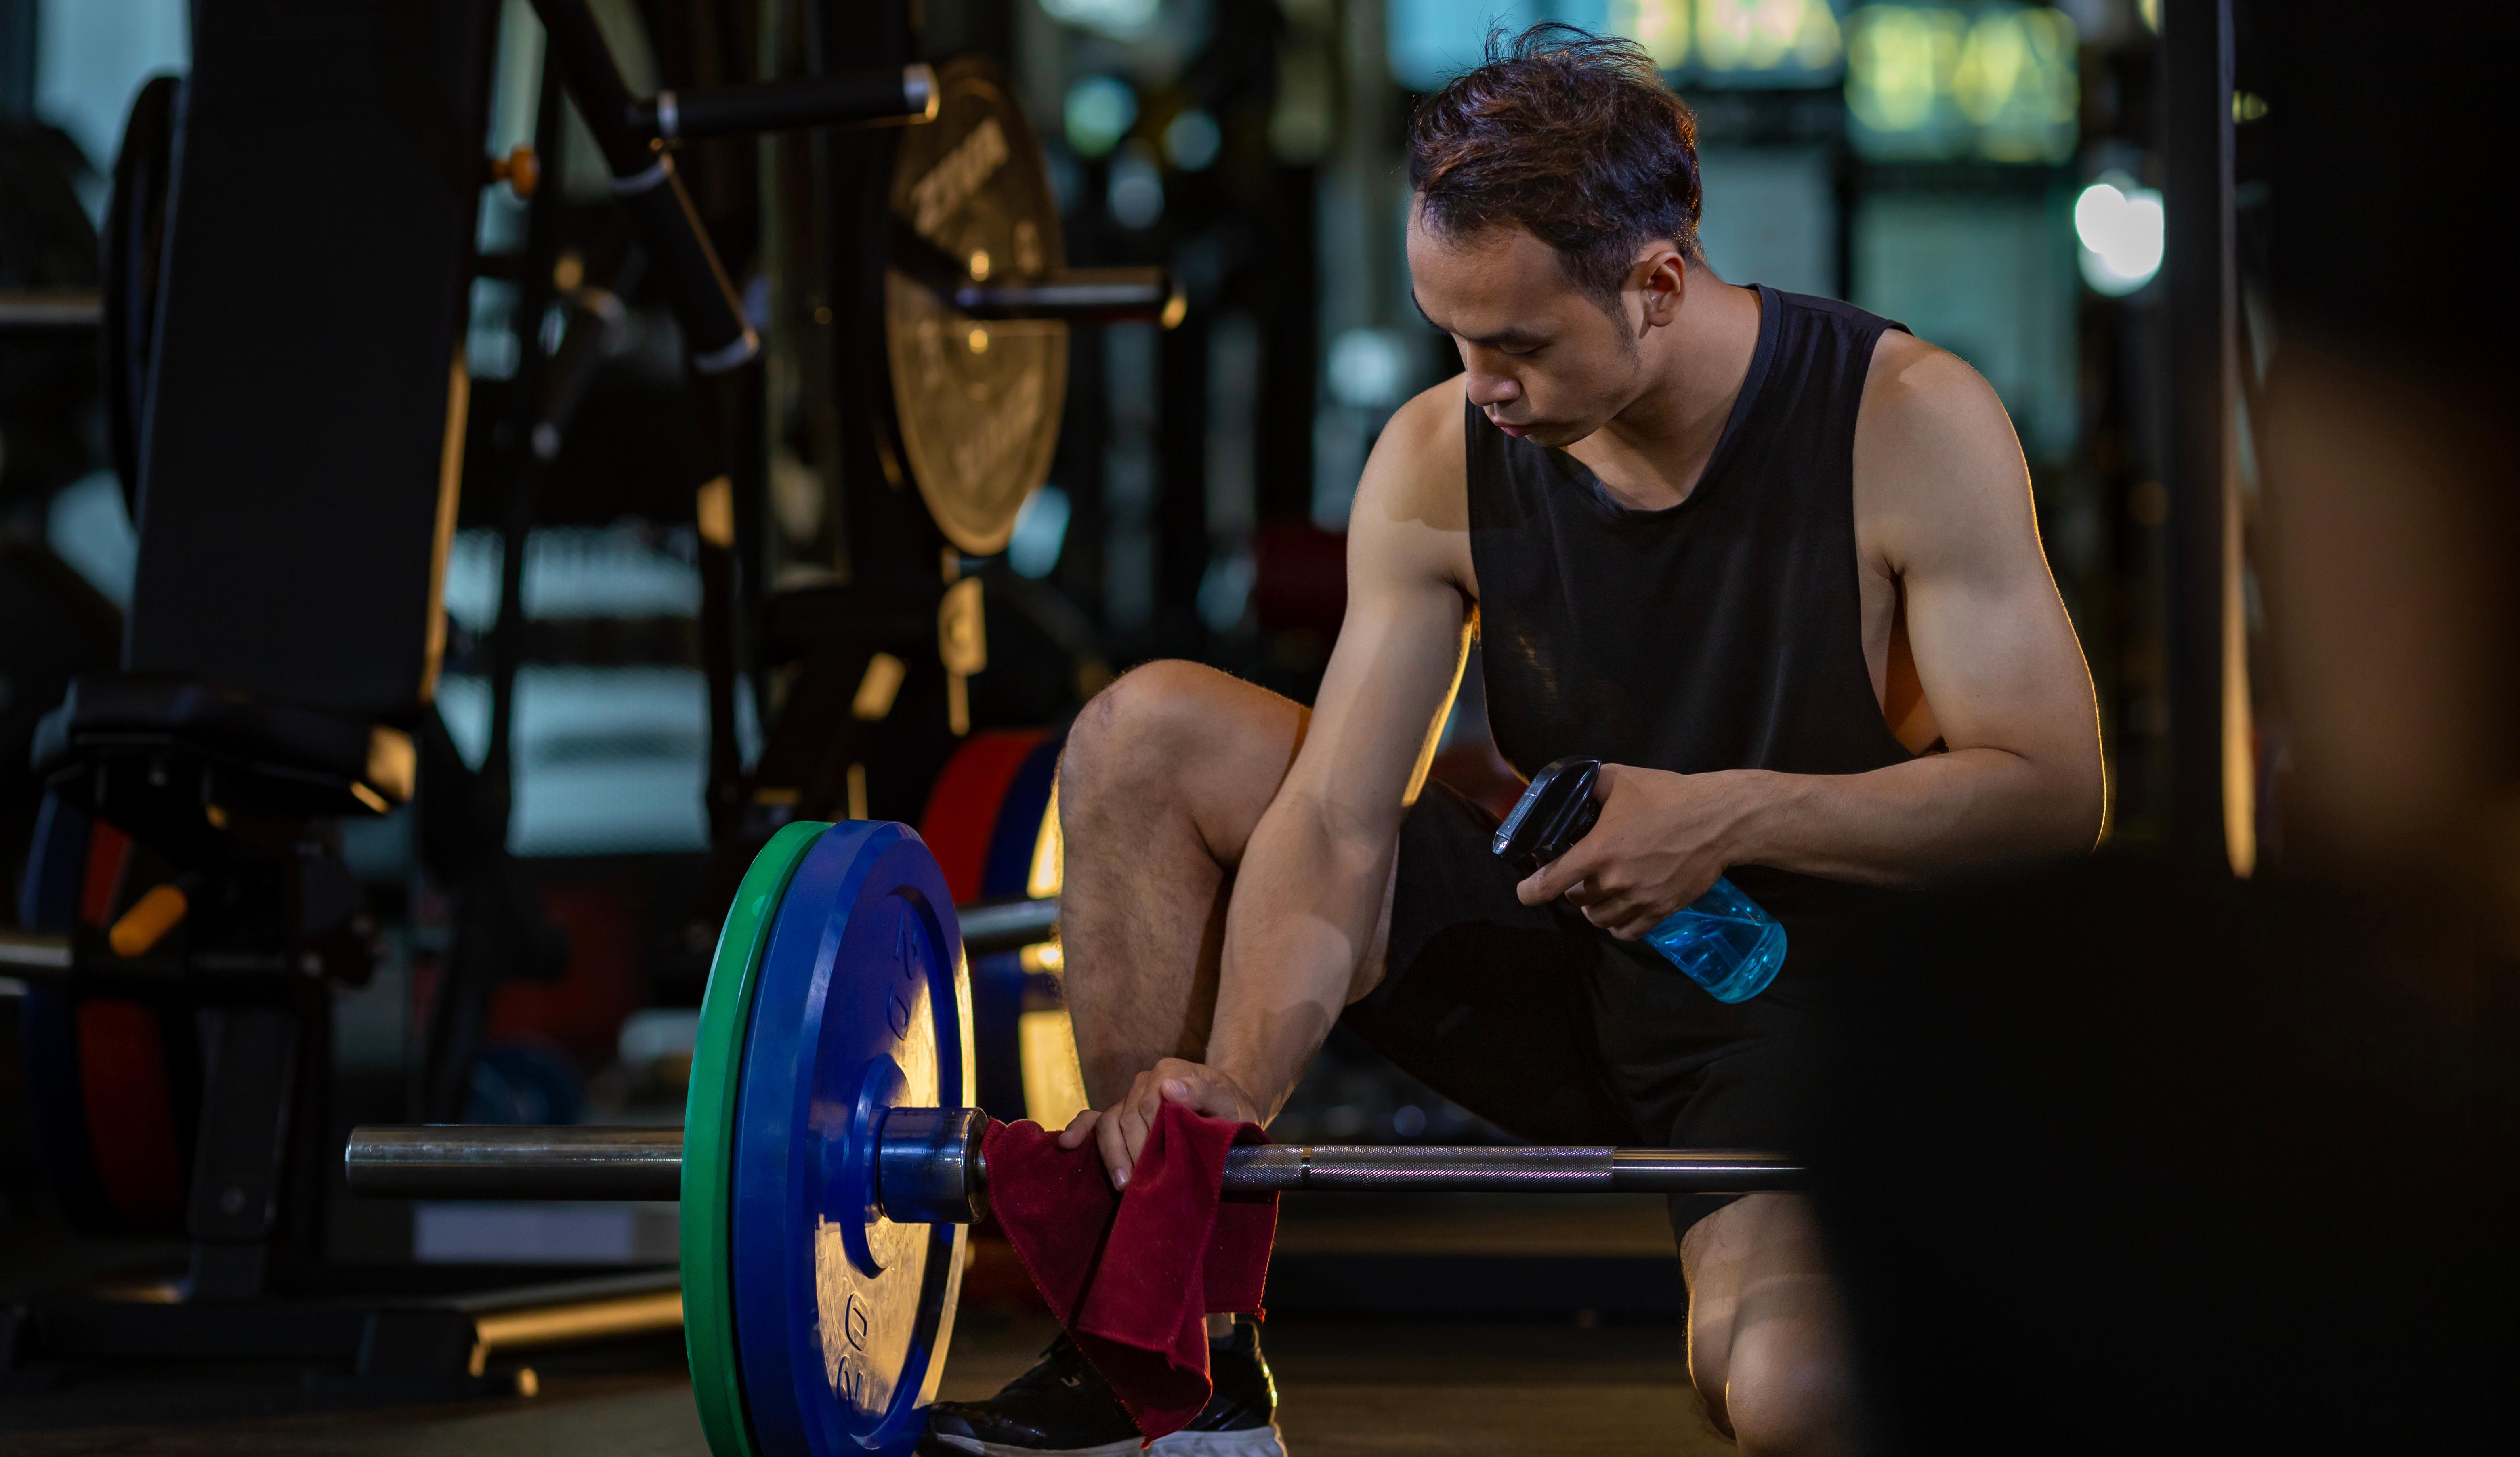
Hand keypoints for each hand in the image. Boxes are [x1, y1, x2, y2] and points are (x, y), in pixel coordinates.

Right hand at [1056, 1057, 1262, 1189]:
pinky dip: (1080, 1129)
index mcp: (1170, 1072)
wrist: (1229, 1104)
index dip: (1147, 1139)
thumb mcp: (1230, 1101)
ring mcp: (1130, 1097)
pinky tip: (1067, 1144)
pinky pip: (1095, 1118)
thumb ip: (1204, 1093)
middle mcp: (1145, 1082)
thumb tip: (1168, 1088)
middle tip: (1139, 1187)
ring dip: (1111, 1154)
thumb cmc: (1232, 1108)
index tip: (1154, 1168)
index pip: (1147, 1106)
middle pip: (1126, 1117)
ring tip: (1122, 1183)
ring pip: (1108, 1122)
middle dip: (1131, 1153)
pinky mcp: (1123, 1113)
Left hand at [1514, 762, 1755, 938]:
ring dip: (1594, 907)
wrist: (1719, 820)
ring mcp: (1640, 900)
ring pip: (1600, 919)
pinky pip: (1627, 932)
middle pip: (1576, 900)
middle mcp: (1616, 881)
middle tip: (1582, 871)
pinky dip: (1618, 924)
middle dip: (1573, 887)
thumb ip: (1586, 785)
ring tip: (1601, 890)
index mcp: (1599, 851)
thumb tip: (1563, 788)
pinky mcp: (1662, 910)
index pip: (1551, 883)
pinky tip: (1620, 907)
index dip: (1530, 891)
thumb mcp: (1620, 779)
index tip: (1525, 891)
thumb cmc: (1668, 795)